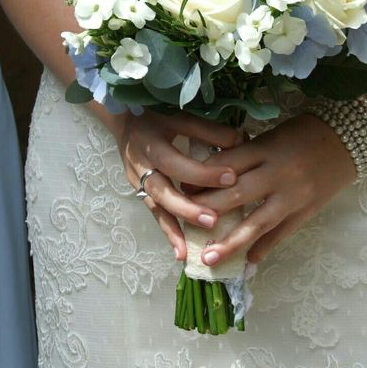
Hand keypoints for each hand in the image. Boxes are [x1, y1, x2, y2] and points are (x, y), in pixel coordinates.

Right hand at [112, 110, 240, 260]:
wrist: (125, 119)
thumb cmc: (158, 115)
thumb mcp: (181, 115)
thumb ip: (210, 129)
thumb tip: (241, 141)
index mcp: (151, 142)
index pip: (178, 162)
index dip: (203, 172)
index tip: (232, 177)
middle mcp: (141, 164)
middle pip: (162, 190)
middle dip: (187, 207)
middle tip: (213, 220)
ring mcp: (137, 180)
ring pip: (156, 207)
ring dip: (175, 226)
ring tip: (191, 248)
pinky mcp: (139, 191)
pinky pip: (155, 213)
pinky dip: (168, 232)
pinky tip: (181, 252)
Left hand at [191, 114, 355, 264]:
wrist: (349, 139)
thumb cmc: (304, 132)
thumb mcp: (271, 135)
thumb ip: (246, 154)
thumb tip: (215, 174)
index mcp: (266, 149)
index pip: (225, 166)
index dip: (201, 178)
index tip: (182, 189)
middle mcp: (277, 174)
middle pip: (235, 195)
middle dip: (206, 211)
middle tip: (183, 223)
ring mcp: (293, 196)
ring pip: (257, 223)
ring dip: (230, 242)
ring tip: (208, 258)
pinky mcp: (307, 211)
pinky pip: (282, 233)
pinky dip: (264, 248)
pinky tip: (248, 261)